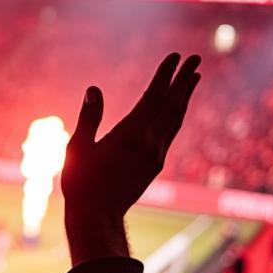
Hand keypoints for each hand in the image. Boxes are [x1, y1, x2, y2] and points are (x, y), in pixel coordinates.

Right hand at [62, 53, 199, 243]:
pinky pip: (171, 132)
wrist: (97, 216)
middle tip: (195, 58)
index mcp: (130, 135)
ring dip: (185, 96)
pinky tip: (177, 109)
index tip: (175, 56)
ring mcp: (155, 154)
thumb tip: (94, 89)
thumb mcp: (77, 148)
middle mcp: (149, 142)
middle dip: (184, 80)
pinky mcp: (154, 164)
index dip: (165, 75)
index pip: (153, 97)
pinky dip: (177, 114)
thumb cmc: (81, 182)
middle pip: (172, 104)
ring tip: (193, 78)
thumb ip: (89, 117)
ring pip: (175, 119)